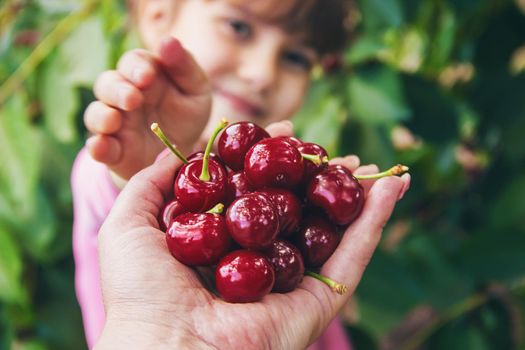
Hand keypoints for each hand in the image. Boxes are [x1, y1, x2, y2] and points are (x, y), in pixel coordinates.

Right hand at [84, 37, 210, 181]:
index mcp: (143, 75)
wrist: (183, 155)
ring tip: (113, 121)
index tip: (147, 77)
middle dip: (117, 90)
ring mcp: (115, 124)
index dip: (136, 67)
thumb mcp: (196, 90)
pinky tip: (101, 146)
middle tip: (133, 99)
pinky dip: (96, 146)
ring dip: (101, 116)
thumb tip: (168, 41)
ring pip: (95, 113)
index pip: (132, 62)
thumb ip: (184, 67)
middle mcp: (123, 96)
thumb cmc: (187, 115)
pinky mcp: (113, 151)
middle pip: (107, 84)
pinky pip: (98, 147)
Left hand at [95, 122, 409, 348]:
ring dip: (353, 196)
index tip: (282, 129)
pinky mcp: (319, 299)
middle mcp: (259, 261)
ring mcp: (292, 280)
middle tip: (332, 150)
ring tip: (371, 165)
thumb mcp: (131, 223)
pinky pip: (353, 255)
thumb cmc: (141, 289)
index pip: (254, 194)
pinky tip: (394, 187)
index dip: (269, 160)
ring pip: (330, 230)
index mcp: (222, 244)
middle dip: (316, 178)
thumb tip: (177, 155)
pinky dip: (377, 221)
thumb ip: (153, 184)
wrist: (167, 347)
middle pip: (296, 209)